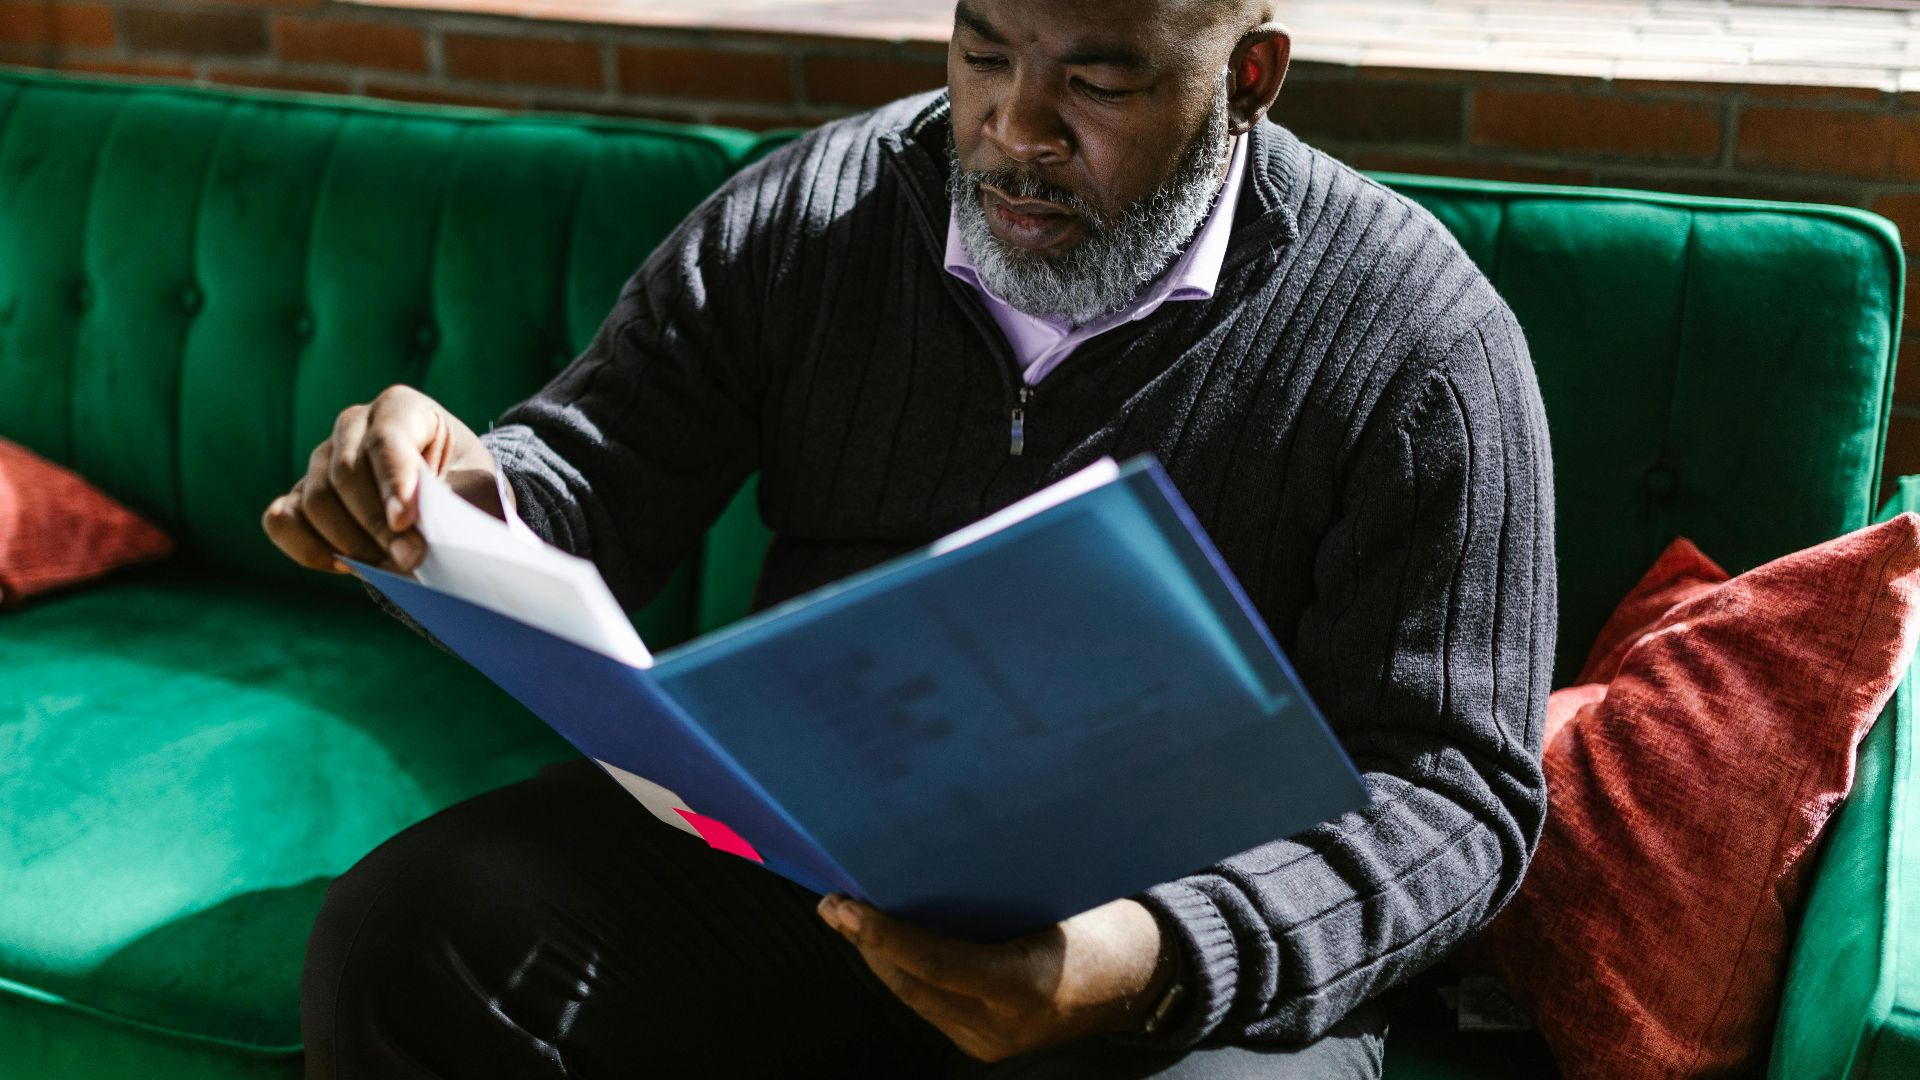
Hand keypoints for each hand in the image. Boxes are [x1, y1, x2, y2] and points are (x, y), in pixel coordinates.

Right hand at [262, 385, 502, 574]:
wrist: (453, 499)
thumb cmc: (467, 487)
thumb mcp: (475, 488)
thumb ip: (451, 502)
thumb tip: (414, 533)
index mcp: (401, 407)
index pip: (387, 438)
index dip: (393, 481)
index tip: (405, 522)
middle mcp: (354, 424)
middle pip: (345, 473)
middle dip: (376, 525)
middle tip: (410, 560)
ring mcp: (323, 458)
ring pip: (315, 500)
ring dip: (351, 543)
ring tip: (392, 568)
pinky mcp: (303, 493)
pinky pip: (282, 519)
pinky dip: (308, 548)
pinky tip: (347, 565)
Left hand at [819, 895, 1170, 1062]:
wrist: (1144, 976)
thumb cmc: (1103, 920)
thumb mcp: (1057, 898)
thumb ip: (994, 894)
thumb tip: (924, 861)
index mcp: (1026, 985)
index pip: (936, 963)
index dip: (883, 935)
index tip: (843, 907)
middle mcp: (1004, 1024)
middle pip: (913, 984)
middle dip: (868, 943)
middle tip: (834, 902)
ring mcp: (994, 1042)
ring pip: (916, 997)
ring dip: (881, 958)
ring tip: (849, 918)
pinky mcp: (987, 1044)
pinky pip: (932, 1005)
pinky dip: (907, 973)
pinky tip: (887, 942)